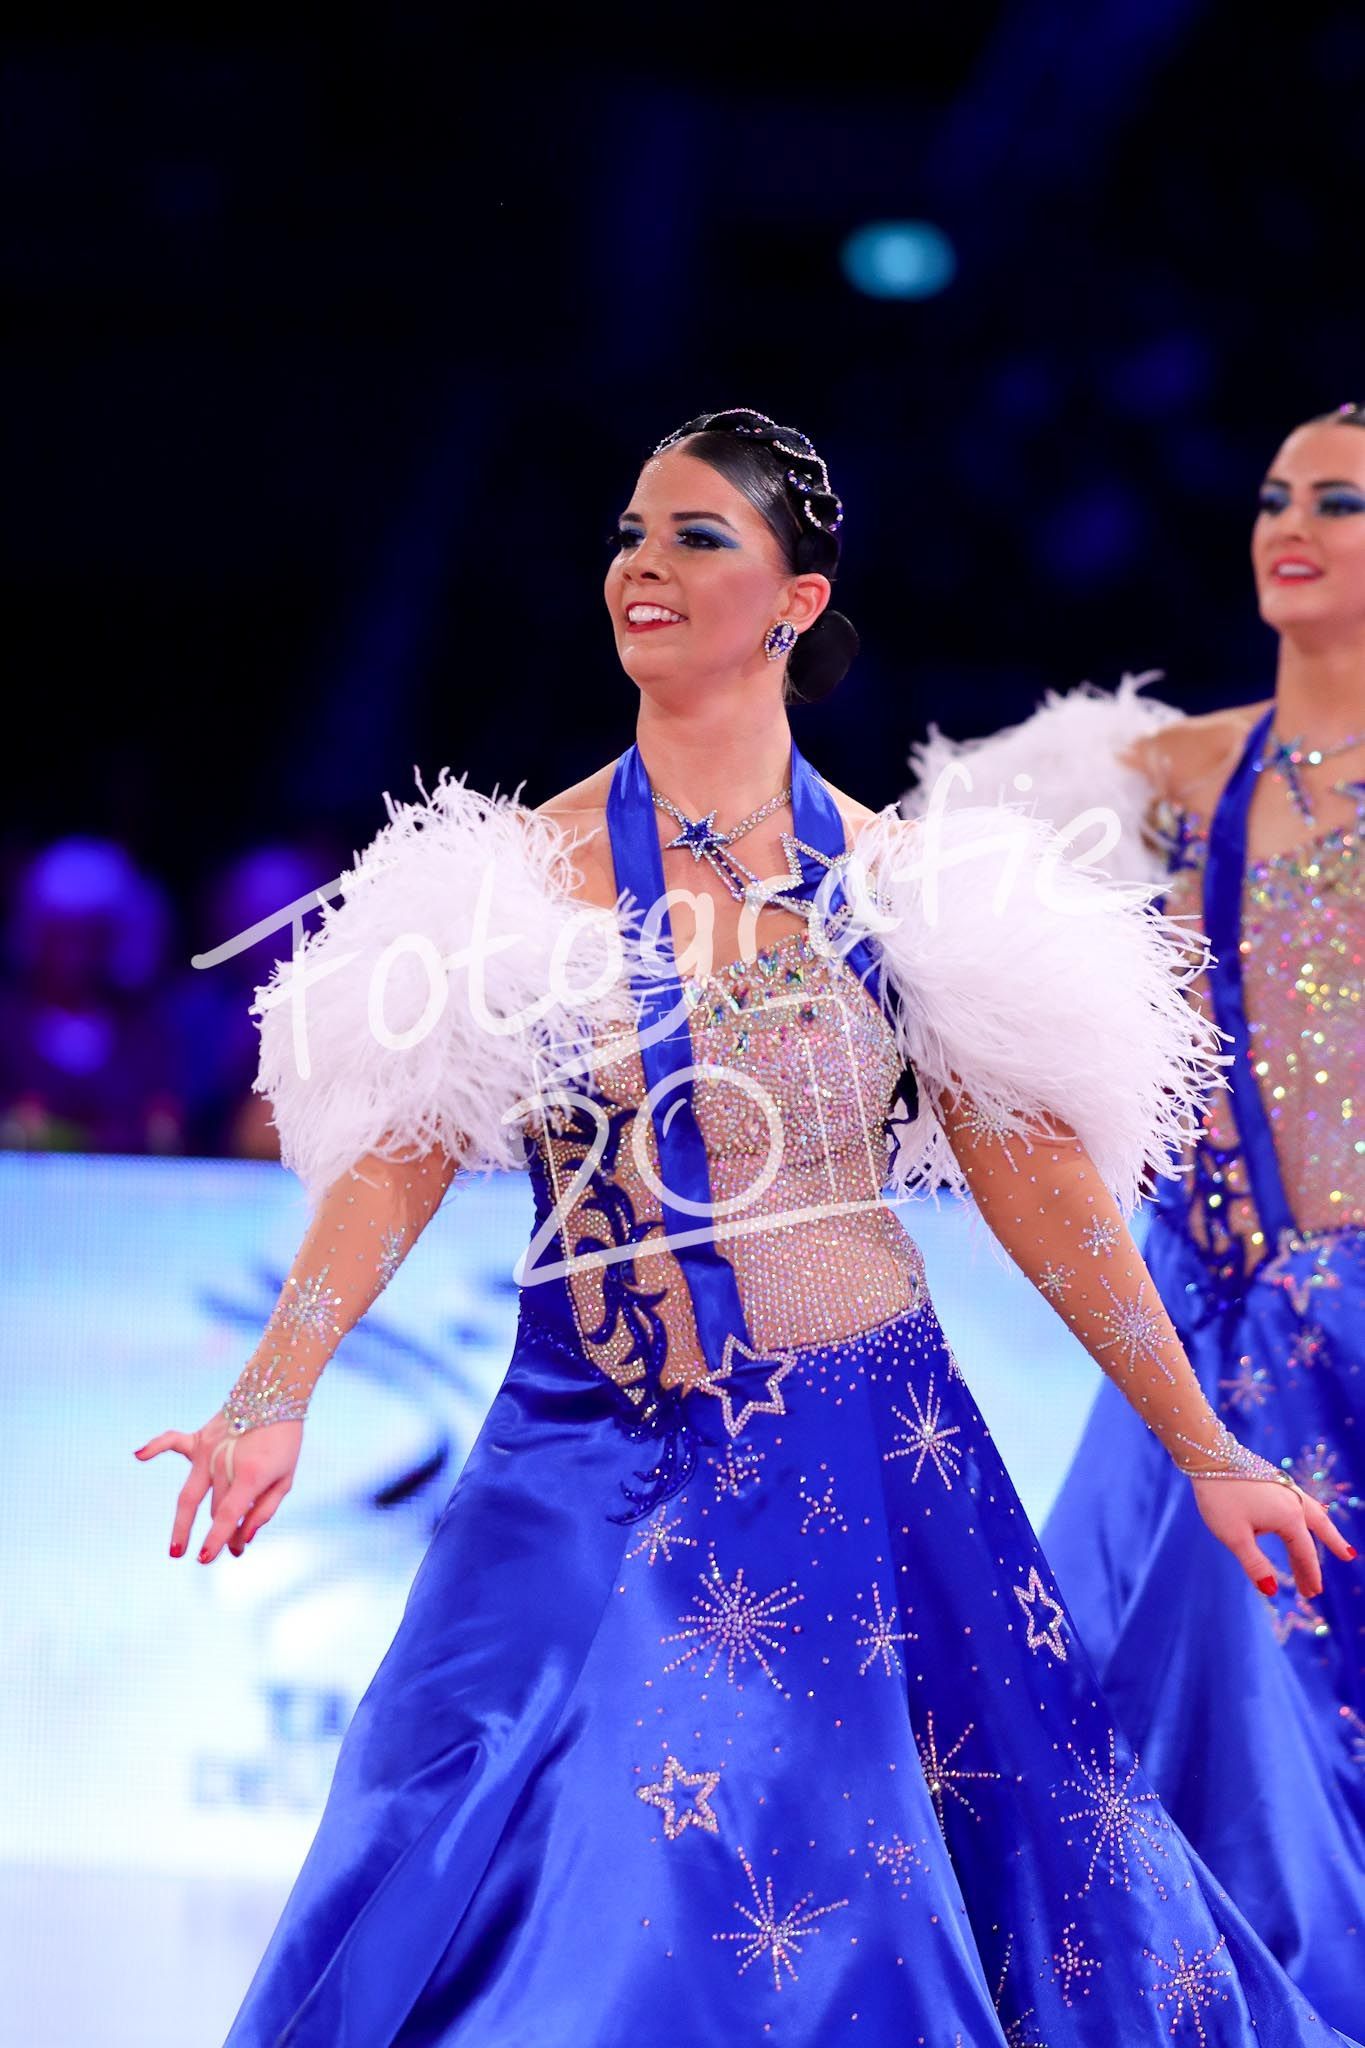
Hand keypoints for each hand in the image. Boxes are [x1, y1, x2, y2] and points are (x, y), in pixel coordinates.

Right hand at [135, 1412, 302, 1561]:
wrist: (278, 1396)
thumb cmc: (284, 1441)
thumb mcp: (285, 1480)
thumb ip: (264, 1510)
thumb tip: (242, 1540)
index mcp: (249, 1474)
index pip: (226, 1515)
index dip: (215, 1540)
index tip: (204, 1559)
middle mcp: (223, 1463)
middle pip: (214, 1509)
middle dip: (223, 1534)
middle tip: (233, 1552)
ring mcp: (208, 1450)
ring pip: (192, 1494)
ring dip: (188, 1523)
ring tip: (176, 1550)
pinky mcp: (199, 1439)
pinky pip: (172, 1442)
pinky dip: (155, 1446)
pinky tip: (139, 1455)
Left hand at [1191, 1475, 1355, 1599]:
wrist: (1209, 1454)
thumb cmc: (1220, 1496)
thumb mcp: (1234, 1536)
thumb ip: (1254, 1563)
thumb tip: (1271, 1591)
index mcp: (1289, 1517)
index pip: (1304, 1553)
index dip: (1309, 1575)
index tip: (1313, 1594)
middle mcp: (1294, 1501)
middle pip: (1315, 1535)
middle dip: (1314, 1563)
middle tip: (1317, 1588)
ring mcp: (1287, 1488)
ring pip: (1314, 1517)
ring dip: (1323, 1536)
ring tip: (1340, 1548)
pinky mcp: (1277, 1481)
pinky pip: (1304, 1504)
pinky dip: (1313, 1517)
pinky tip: (1310, 1518)